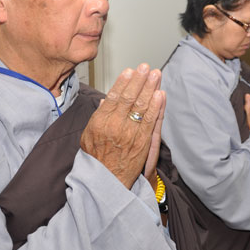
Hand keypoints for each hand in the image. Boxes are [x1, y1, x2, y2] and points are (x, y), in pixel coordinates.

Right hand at [80, 63, 164, 188]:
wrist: (107, 182)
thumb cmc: (97, 159)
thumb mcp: (88, 136)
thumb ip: (98, 117)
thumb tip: (104, 101)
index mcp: (100, 122)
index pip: (113, 97)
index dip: (123, 82)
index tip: (130, 70)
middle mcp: (115, 126)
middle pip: (129, 98)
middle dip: (139, 80)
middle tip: (146, 67)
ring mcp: (130, 133)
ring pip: (142, 106)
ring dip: (150, 88)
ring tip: (156, 75)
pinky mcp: (143, 142)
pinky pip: (151, 121)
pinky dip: (157, 107)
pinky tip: (160, 95)